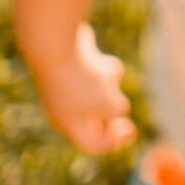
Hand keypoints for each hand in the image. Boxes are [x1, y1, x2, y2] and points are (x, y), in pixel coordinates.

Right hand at [31, 22, 137, 154]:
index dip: (113, 142)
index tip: (130, 128)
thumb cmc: (80, 77)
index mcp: (69, 123)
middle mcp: (67, 107)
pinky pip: (98, 71)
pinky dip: (105, 67)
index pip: (92, 143)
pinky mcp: (76, 65)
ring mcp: (70, 85)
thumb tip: (117, 104)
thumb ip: (117, 110)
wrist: (54, 41)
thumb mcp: (108, 102)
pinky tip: (100, 59)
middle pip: (95, 122)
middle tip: (127, 115)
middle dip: (113, 117)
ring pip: (100, 93)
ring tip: (105, 74)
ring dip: (110, 86)